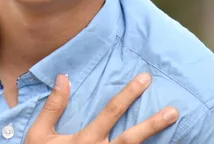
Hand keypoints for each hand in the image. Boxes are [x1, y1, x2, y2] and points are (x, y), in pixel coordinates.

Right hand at [26, 73, 177, 143]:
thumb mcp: (39, 134)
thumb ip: (53, 106)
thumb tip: (64, 77)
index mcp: (85, 139)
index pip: (111, 112)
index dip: (128, 94)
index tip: (144, 80)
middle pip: (132, 137)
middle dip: (153, 123)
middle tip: (173, 111)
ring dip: (154, 141)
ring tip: (171, 130)